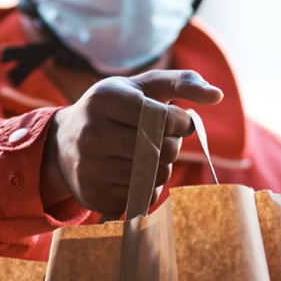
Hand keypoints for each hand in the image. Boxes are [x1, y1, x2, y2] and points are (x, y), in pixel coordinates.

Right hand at [40, 69, 222, 215]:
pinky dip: (148, 187)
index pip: (163, 118)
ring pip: (155, 176)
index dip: (180, 123)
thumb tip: (218, 95)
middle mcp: (92, 133)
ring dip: (163, 168)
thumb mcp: (142, 88)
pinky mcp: (94, 195)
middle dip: (172, 146)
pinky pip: (143, 197)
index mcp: (105, 98)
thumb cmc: (114, 110)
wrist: (63, 144)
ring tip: (147, 156)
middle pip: (162, 150)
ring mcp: (90, 167)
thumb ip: (182, 83)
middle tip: (161, 140)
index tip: (177, 122)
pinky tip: (132, 174)